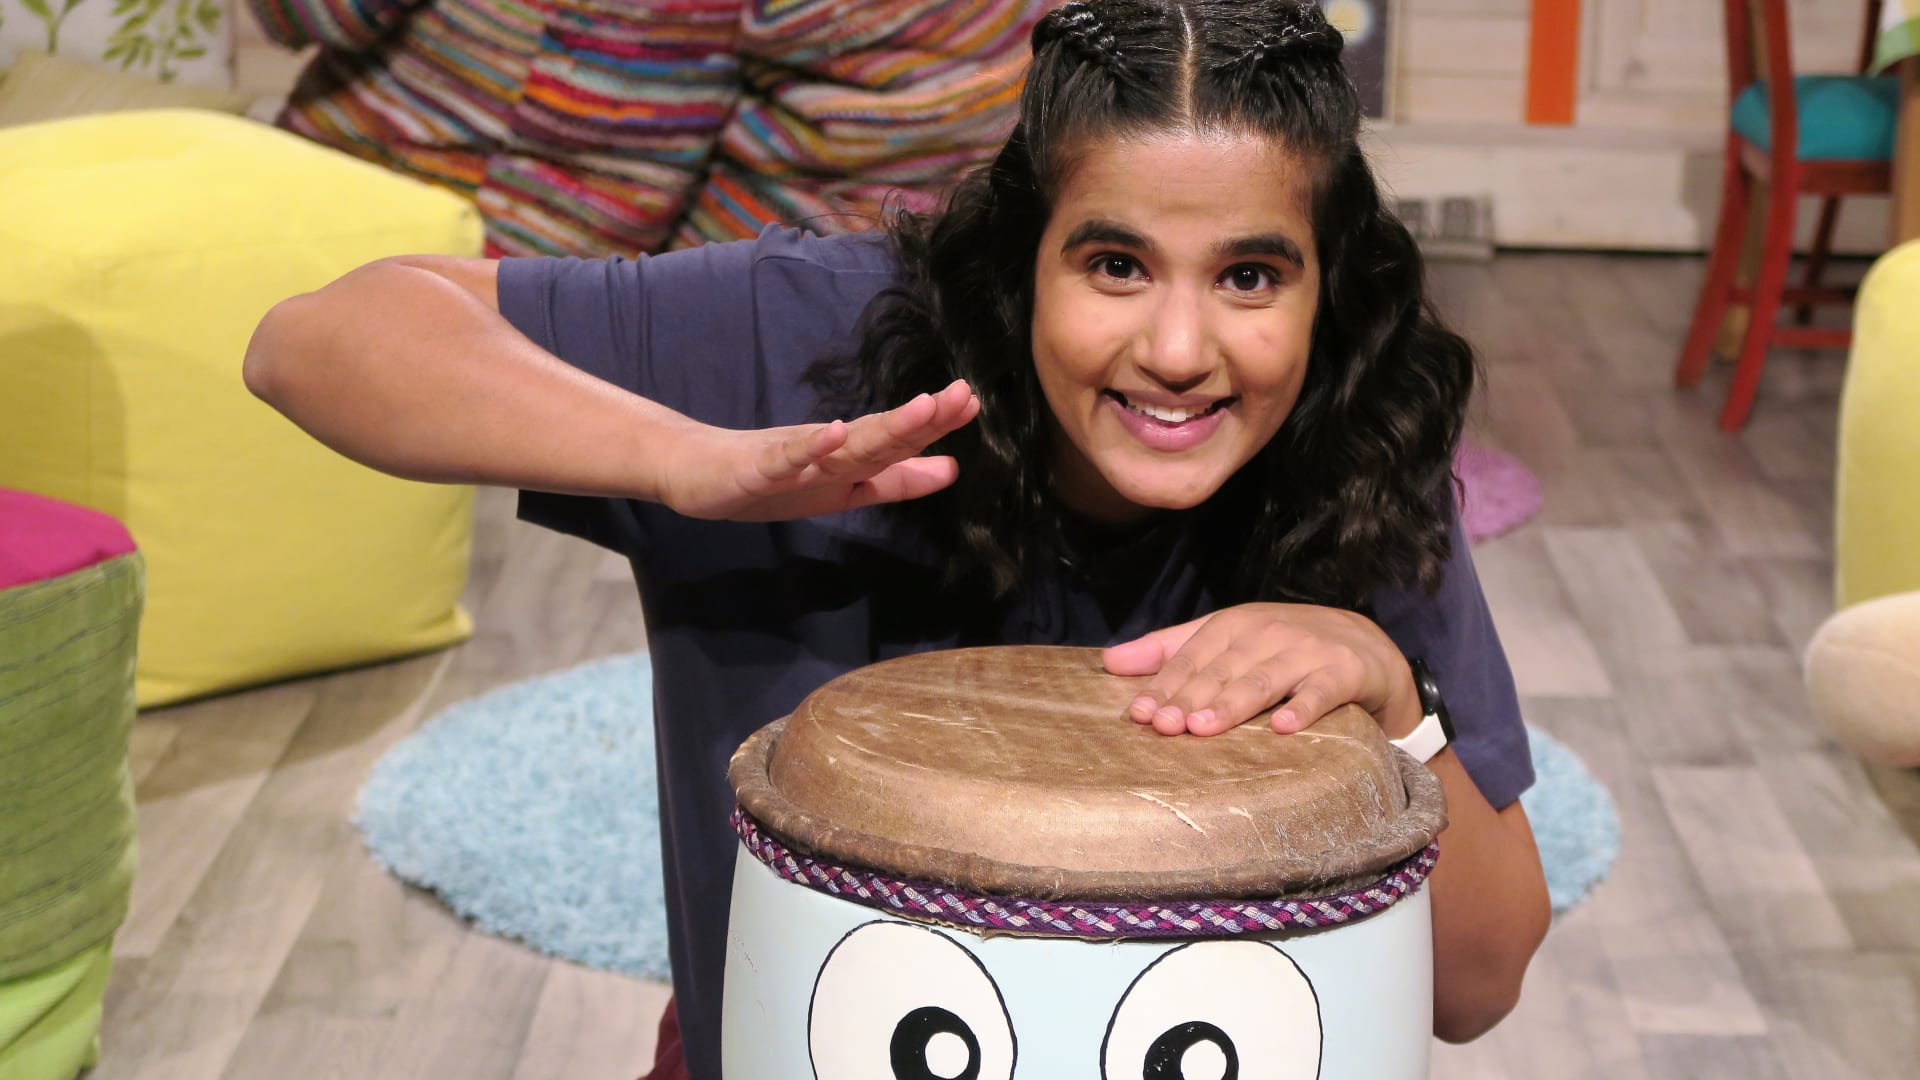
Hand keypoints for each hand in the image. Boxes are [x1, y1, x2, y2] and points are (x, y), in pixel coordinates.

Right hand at [657, 379, 978, 520]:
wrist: (694, 471)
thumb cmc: (771, 478)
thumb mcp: (842, 487)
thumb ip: (895, 480)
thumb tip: (951, 468)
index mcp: (849, 459)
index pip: (898, 442)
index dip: (935, 425)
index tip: (972, 401)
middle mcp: (827, 451)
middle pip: (880, 437)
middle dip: (921, 420)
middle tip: (960, 395)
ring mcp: (792, 457)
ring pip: (845, 445)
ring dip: (884, 427)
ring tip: (921, 409)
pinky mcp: (757, 467)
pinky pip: (787, 458)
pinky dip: (813, 446)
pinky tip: (837, 433)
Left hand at [1100, 603, 1420, 737]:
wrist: (1363, 644)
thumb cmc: (1280, 647)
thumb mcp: (1226, 641)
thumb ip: (1168, 650)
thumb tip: (1107, 662)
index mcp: (1232, 626)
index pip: (1191, 658)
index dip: (1165, 685)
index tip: (1140, 714)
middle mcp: (1266, 633)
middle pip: (1222, 670)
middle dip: (1191, 698)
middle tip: (1166, 727)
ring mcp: (1305, 652)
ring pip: (1264, 680)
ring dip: (1234, 703)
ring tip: (1205, 727)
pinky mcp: (1342, 672)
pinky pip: (1321, 693)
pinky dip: (1304, 708)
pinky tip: (1283, 729)